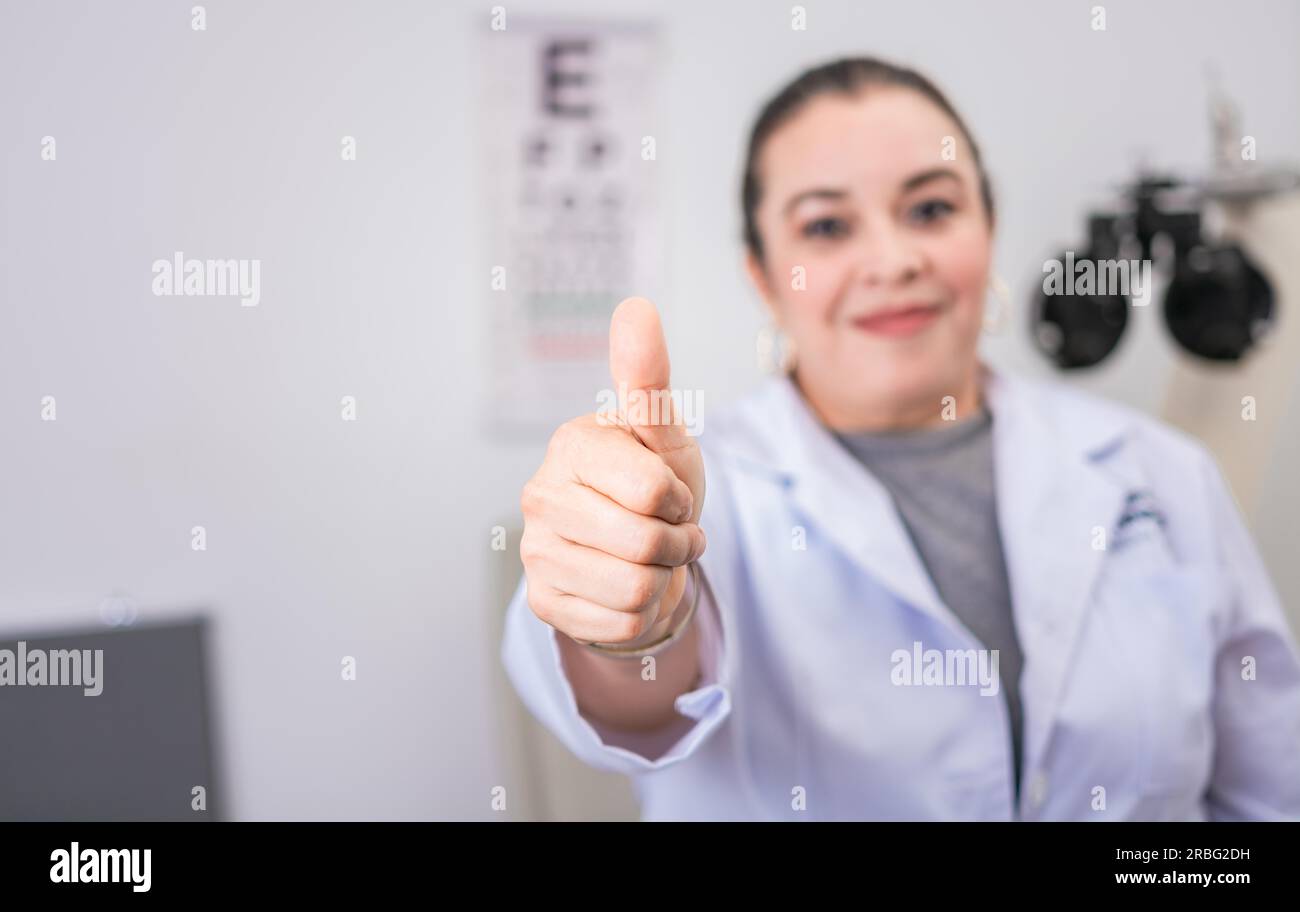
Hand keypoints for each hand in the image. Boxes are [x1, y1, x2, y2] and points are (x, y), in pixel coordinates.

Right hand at [519, 296, 706, 647]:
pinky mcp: (543, 603)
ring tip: (652, 560)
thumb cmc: (653, 483)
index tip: (671, 493)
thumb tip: (636, 306)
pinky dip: (643, 614)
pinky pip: (619, 625)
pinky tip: (631, 589)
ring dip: (663, 580)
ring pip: (633, 590)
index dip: (679, 499)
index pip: (653, 491)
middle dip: (677, 545)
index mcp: (571, 446)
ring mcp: (535, 552)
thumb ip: (649, 379)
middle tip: (671, 533)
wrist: (641, 551)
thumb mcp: (664, 436)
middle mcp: (540, 496)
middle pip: (644, 544)